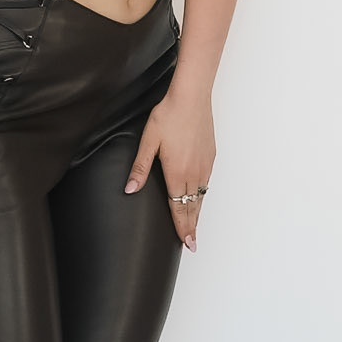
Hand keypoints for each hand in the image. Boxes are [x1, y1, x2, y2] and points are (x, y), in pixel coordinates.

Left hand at [124, 86, 214, 249]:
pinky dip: (202, 196)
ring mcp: (205, 165)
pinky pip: (206, 183)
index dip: (182, 227)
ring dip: (197, 212)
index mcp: (177, 172)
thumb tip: (130, 189)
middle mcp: (194, 172)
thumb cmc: (168, 116)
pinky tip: (198, 197)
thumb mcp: (148, 142)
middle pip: (193, 207)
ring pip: (201, 196)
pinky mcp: (210, 156)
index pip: (179, 208)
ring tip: (195, 226)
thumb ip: (140, 168)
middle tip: (192, 243)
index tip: (186, 242)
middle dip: (192, 226)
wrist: (191, 98)